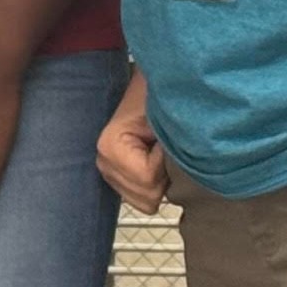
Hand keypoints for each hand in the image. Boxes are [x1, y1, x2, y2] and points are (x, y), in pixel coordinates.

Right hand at [96, 71, 168, 214]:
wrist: (161, 84)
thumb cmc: (162, 96)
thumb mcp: (167, 117)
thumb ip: (171, 144)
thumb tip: (181, 169)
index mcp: (110, 147)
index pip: (148, 179)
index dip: (165, 162)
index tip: (164, 138)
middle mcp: (104, 163)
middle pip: (146, 197)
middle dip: (164, 174)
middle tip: (164, 146)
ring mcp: (111, 173)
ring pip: (146, 202)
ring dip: (162, 178)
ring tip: (161, 152)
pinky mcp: (120, 178)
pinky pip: (145, 198)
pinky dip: (158, 182)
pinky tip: (158, 162)